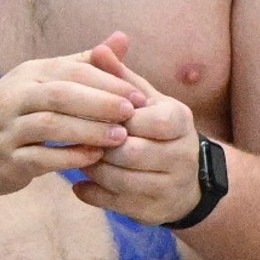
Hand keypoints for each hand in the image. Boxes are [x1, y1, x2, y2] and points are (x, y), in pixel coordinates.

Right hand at [0, 32, 145, 197]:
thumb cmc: (12, 110)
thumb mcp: (43, 80)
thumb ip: (84, 63)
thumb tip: (122, 39)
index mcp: (29, 74)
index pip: (71, 71)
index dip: (107, 82)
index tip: (140, 96)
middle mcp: (16, 97)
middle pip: (61, 94)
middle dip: (100, 103)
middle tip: (133, 114)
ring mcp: (8, 129)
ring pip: (50, 125)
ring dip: (88, 131)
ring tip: (119, 138)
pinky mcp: (6, 160)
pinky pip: (40, 158)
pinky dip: (68, 157)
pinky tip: (93, 159)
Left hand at [64, 40, 207, 223]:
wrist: (182, 179)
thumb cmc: (154, 129)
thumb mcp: (144, 99)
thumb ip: (120, 77)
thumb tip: (101, 47)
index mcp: (180, 120)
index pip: (146, 119)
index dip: (115, 118)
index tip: (93, 113)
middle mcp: (182, 156)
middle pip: (129, 152)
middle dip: (98, 144)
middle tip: (76, 137)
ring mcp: (170, 187)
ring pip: (119, 180)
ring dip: (91, 168)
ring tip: (77, 155)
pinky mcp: (153, 212)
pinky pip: (113, 203)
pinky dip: (90, 192)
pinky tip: (80, 182)